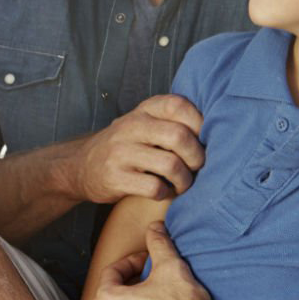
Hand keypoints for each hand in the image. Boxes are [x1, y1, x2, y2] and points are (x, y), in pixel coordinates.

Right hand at [75, 95, 204, 201]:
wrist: (81, 166)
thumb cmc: (126, 145)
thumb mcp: (143, 123)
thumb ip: (171, 120)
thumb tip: (217, 129)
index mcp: (144, 110)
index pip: (179, 105)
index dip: (200, 123)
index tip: (203, 140)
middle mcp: (131, 127)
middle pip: (179, 137)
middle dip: (197, 157)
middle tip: (197, 167)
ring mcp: (121, 152)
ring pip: (170, 165)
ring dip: (184, 180)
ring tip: (183, 184)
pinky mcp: (116, 177)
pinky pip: (154, 188)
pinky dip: (166, 194)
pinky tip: (164, 192)